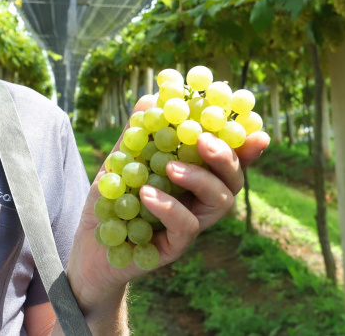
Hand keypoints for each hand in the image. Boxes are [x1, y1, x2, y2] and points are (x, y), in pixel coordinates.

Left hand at [64, 94, 269, 324]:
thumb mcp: (118, 163)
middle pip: (233, 180)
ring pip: (220, 203)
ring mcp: (190, 226)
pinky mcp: (174, 247)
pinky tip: (147, 194)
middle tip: (203, 140)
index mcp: (193, 178)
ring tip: (171, 167)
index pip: (228, 159)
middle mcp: (199, 202)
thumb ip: (137, 134)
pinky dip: (169, 207)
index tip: (255, 129)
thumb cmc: (108, 203)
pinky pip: (186, 227)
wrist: (89, 247)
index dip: (246, 145)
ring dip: (200, 179)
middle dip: (226, 156)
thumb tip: (152, 96)